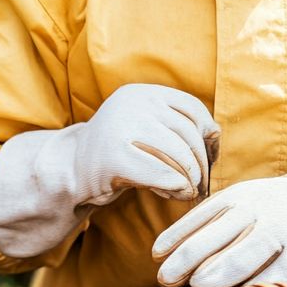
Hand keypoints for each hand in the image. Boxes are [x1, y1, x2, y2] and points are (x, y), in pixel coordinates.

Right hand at [0, 83, 218, 257]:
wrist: (70, 170)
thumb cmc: (119, 153)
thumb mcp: (146, 128)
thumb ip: (175, 125)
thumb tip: (216, 136)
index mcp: (141, 92)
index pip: (191, 107)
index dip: (208, 134)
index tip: (209, 157)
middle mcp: (131, 103)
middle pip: (188, 134)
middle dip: (202, 164)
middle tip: (203, 184)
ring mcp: (120, 128)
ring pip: (179, 155)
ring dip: (192, 179)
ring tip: (191, 192)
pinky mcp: (113, 158)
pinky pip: (162, 174)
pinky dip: (177, 187)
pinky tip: (177, 194)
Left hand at [150, 165, 286, 286]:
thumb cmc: (262, 212)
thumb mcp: (233, 206)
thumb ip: (202, 225)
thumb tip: (160, 253)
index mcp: (235, 198)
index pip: (199, 218)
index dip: (176, 238)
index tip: (157, 257)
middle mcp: (258, 210)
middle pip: (218, 235)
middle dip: (190, 257)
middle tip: (167, 277)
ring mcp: (283, 229)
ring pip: (248, 252)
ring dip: (221, 270)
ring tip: (198, 285)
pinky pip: (281, 274)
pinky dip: (260, 286)